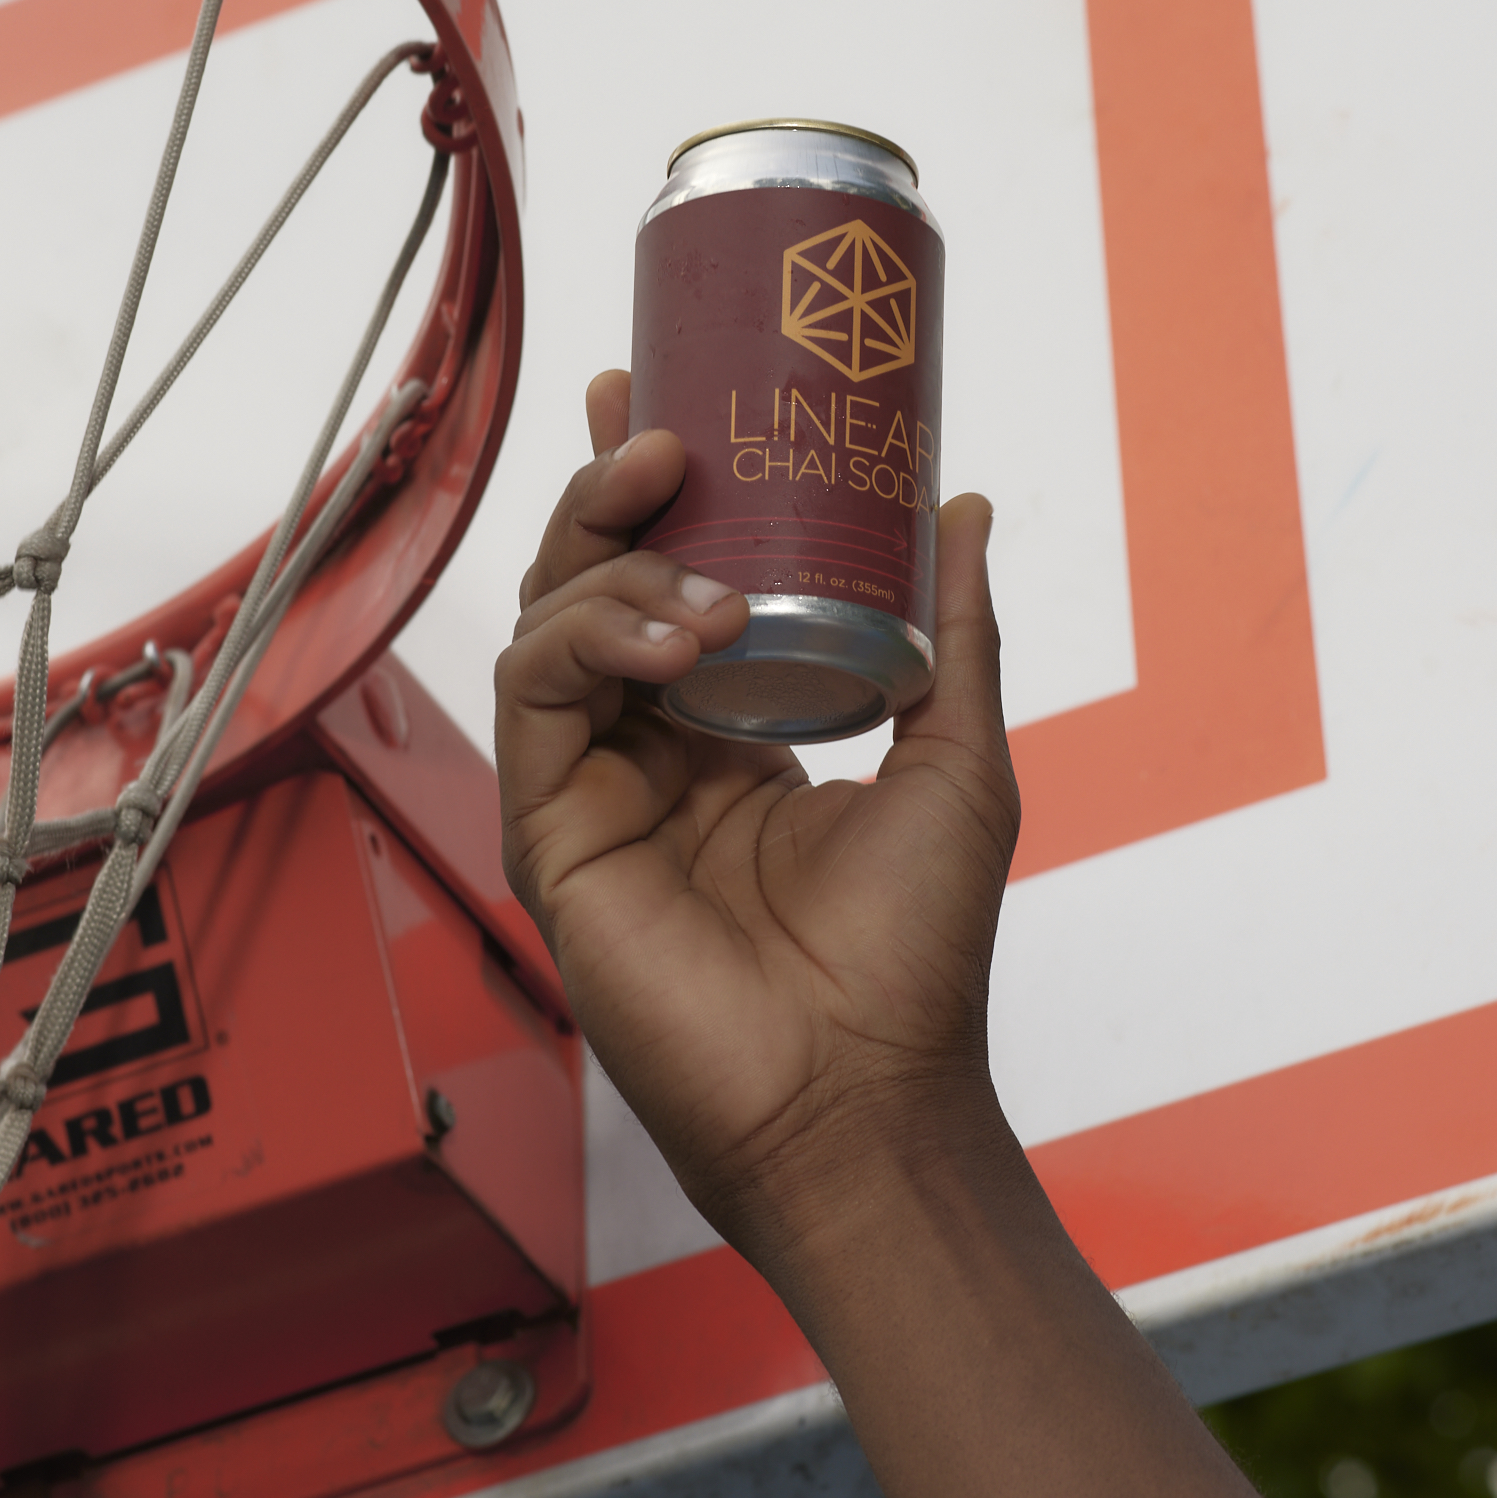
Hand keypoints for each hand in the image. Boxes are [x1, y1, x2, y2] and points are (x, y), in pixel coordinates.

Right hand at [494, 369, 1019, 1255]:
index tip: (663, 406)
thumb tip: (962, 506)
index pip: (665, 583)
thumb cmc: (913, 952)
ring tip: (701, 569)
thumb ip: (954, 633)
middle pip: (591, 586)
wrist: (864, 1091)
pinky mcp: (548, 835)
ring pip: (549, 626)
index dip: (651, 496)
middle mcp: (648, 752)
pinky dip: (591, 642)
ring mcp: (592, 791)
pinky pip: (534, 699)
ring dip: (616, 569)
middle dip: (609, 496)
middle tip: (658, 434)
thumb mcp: (955, 758)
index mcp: (726, 732)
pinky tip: (674, 641)